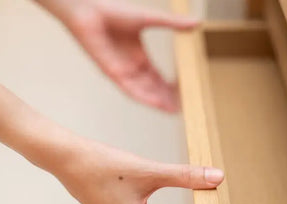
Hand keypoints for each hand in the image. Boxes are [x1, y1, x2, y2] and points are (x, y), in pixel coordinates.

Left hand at [60, 1, 197, 111]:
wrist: (89, 10)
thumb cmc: (113, 10)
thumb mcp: (149, 18)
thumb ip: (172, 24)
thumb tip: (197, 23)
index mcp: (137, 55)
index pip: (156, 77)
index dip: (169, 86)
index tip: (183, 93)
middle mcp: (129, 66)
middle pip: (151, 88)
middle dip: (166, 98)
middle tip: (183, 107)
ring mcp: (121, 70)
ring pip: (142, 91)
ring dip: (157, 101)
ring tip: (173, 110)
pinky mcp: (111, 72)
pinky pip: (129, 89)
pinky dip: (143, 97)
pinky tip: (156, 103)